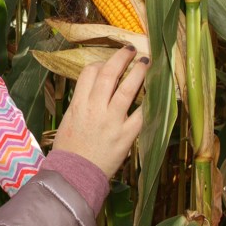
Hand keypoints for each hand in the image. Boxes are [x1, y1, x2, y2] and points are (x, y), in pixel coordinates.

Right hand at [52, 47, 147, 177]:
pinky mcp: (126, 135)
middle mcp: (95, 108)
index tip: (106, 64)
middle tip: (130, 50)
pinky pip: (141, 114)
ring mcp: (112, 121)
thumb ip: (82, 104)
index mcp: (78, 104)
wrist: (74, 175)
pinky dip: (149, 103)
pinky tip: (156, 94)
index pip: (90, 73)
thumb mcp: (69, 121)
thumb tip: (94, 91)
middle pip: (109, 74)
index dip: (100, 64)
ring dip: (138, 73)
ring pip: (128, 89)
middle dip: (121, 58)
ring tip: (145, 63)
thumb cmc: (69, 150)